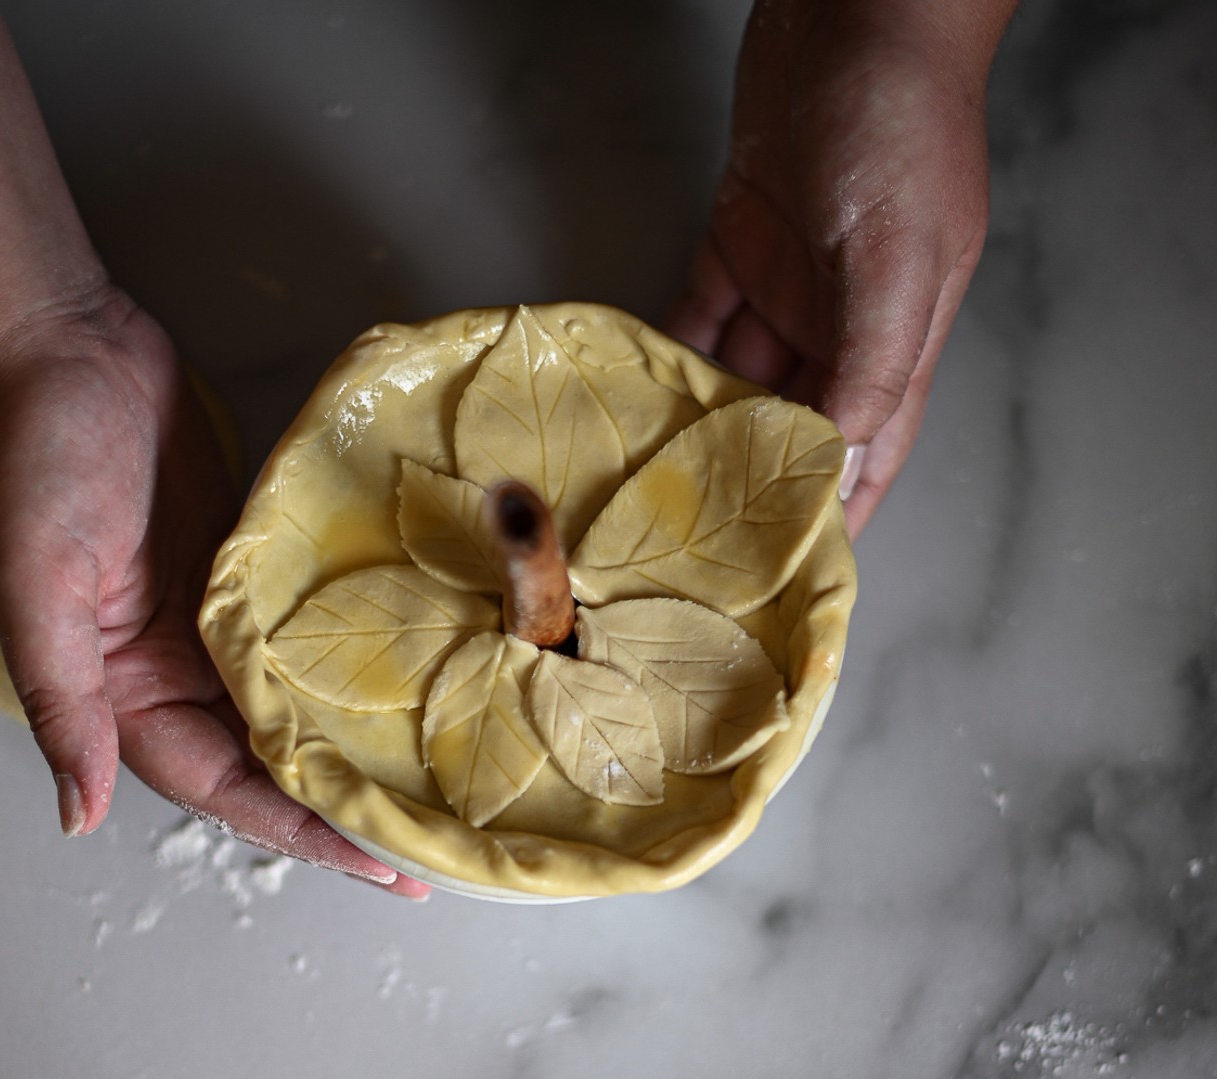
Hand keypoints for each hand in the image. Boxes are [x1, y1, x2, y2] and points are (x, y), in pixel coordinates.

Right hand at [0, 288, 429, 897]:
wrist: (65, 349)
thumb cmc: (35, 459)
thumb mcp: (36, 586)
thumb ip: (64, 703)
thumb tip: (76, 814)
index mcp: (122, 691)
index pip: (221, 787)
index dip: (297, 832)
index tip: (375, 864)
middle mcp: (172, 668)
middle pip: (265, 761)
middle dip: (338, 807)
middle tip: (424, 842)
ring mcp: (214, 617)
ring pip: (291, 704)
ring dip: (350, 745)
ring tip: (429, 780)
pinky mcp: (245, 566)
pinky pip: (303, 632)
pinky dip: (348, 664)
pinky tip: (407, 679)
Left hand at [667, 0, 1011, 535]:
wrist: (854, 11)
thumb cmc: (897, 121)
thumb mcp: (897, 253)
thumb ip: (874, 356)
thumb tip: (845, 452)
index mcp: (900, 332)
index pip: (873, 444)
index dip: (840, 507)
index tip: (795, 567)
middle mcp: (843, 318)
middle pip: (795, 419)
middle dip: (749, 474)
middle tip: (694, 531)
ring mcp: (790, 281)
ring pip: (739, 375)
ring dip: (698, 419)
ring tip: (649, 473)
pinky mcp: (740, 239)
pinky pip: (698, 314)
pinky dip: (670, 351)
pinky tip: (635, 390)